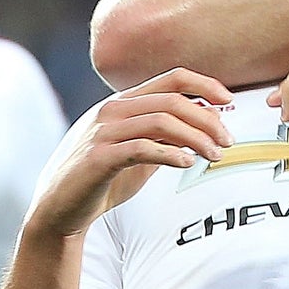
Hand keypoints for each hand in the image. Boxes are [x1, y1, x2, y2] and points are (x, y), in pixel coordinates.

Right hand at [28, 68, 233, 238]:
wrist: (59, 210)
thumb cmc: (102, 181)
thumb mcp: (139, 154)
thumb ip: (165, 138)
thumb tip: (206, 125)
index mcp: (122, 103)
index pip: (171, 78)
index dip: (204, 84)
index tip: (229, 101)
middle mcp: (111, 110)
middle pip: (172, 100)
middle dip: (207, 119)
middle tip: (228, 141)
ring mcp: (102, 132)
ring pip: (161, 121)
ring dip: (195, 137)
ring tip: (214, 155)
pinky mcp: (98, 158)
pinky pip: (141, 148)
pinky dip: (170, 153)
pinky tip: (187, 163)